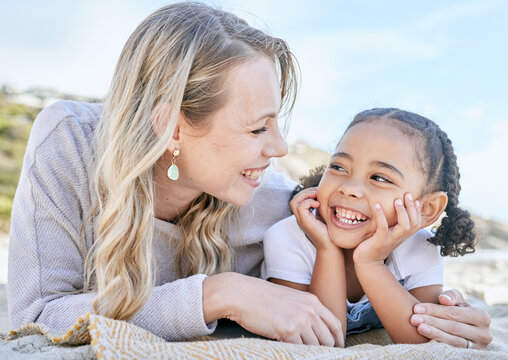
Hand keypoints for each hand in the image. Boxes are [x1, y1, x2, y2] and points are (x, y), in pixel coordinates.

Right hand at [204, 273, 343, 346]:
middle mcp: (309, 310)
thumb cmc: (261, 297)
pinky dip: (296, 354)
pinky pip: (299, 350)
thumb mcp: (289, 299)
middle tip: (318, 355)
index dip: (338, 340)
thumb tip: (313, 331)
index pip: (335, 324)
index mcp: (312, 301)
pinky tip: (287, 350)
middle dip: (325, 350)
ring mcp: (299, 320)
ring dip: (309, 353)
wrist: (240, 294)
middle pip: (328, 339)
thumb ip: (304, 311)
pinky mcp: (287, 330)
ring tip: (300, 352)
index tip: (337, 349)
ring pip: (315, 347)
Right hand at [290, 187, 333, 249]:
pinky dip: (309, 202)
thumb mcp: (325, 216)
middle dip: (305, 192)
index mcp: (304, 216)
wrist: (331, 247)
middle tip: (317, 192)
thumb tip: (323, 195)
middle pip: (294, 199)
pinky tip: (318, 204)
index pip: (298, 200)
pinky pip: (300, 207)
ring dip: (305, 195)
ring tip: (316, 196)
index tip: (318, 193)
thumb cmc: (331, 232)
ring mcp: (301, 220)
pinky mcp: (305, 222)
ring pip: (294, 202)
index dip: (306, 193)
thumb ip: (321, 207)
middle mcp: (300, 218)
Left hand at [353, 193, 420, 265]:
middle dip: (412, 208)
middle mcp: (399, 237)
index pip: (416, 223)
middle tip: (408, 194)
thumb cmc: (375, 244)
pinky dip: (381, 216)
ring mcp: (390, 240)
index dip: (417, 211)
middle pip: (413, 223)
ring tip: (397, 200)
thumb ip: (392, 224)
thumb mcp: (387, 233)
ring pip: (404, 226)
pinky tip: (376, 205)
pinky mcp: (380, 241)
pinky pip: (383, 228)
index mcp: (402, 235)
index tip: (415, 199)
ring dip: (402, 212)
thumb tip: (392, 209)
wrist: (367, 261)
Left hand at [410, 289, 492, 349]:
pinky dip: (440, 346)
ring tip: (419, 328)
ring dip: (434, 334)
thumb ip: (452, 295)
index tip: (416, 308)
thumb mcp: (457, 300)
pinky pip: (453, 352)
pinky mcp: (470, 356)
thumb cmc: (457, 309)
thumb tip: (444, 299)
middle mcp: (484, 334)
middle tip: (414, 319)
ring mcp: (478, 348)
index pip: (454, 313)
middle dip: (432, 322)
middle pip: (453, 327)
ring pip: (454, 341)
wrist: (460, 325)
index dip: (435, 310)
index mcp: (482, 317)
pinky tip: (427, 342)